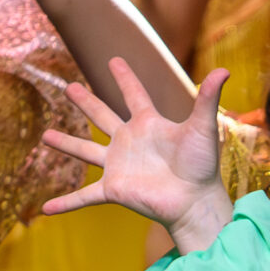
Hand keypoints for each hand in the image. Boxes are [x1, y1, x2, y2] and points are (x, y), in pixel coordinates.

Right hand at [41, 59, 233, 253]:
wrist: (196, 201)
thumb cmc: (202, 166)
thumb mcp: (202, 128)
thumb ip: (208, 98)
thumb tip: (225, 69)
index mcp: (148, 125)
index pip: (134, 95)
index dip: (125, 78)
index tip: (115, 60)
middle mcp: (130, 142)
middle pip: (102, 116)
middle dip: (85, 102)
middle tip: (69, 87)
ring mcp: (119, 165)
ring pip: (85, 150)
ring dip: (66, 144)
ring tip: (44, 136)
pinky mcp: (114, 189)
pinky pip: (84, 196)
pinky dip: (66, 203)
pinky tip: (45, 209)